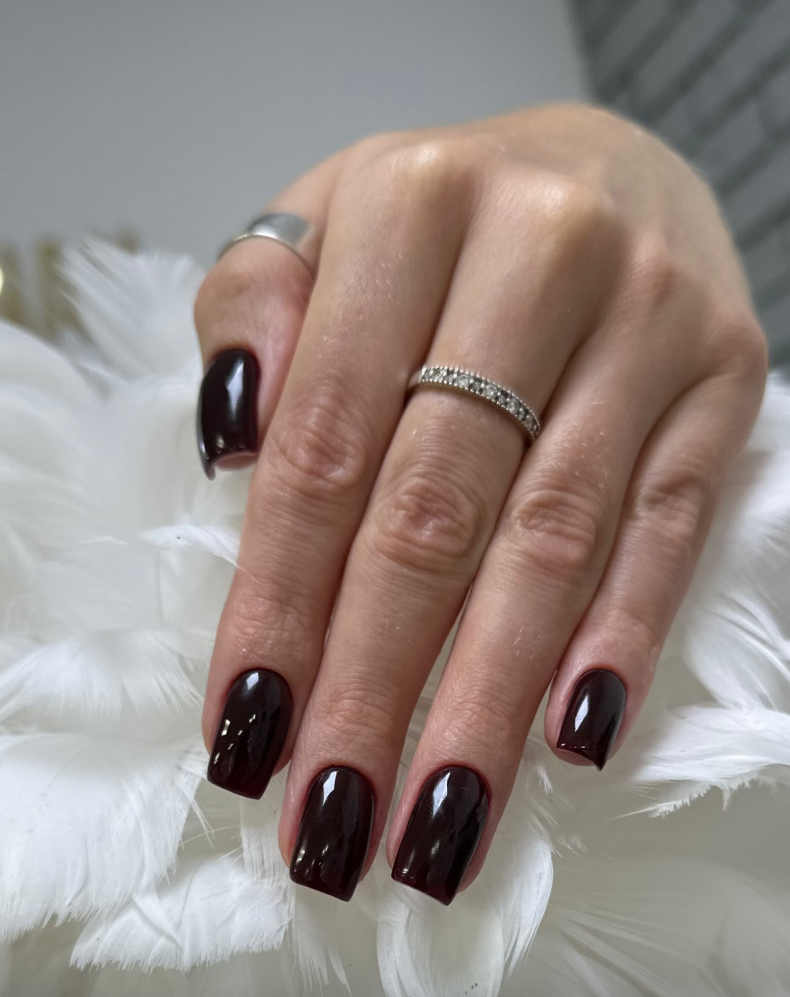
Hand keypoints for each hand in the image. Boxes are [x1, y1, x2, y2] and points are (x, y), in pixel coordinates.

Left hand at [193, 102, 767, 904]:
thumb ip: (257, 310)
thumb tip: (233, 442)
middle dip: (375, 688)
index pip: (322, 446)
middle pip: (435, 513)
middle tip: (331, 823)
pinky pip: (670, 528)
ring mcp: (648, 318)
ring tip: (436, 828)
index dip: (278, 604)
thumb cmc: (439, 228)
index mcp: (411, 206)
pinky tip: (572, 741)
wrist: (603, 168)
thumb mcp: (322, 222)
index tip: (246, 733)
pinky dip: (621, 638)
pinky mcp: (725, 379)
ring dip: (488, 704)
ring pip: (553, 544)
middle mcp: (540, 250)